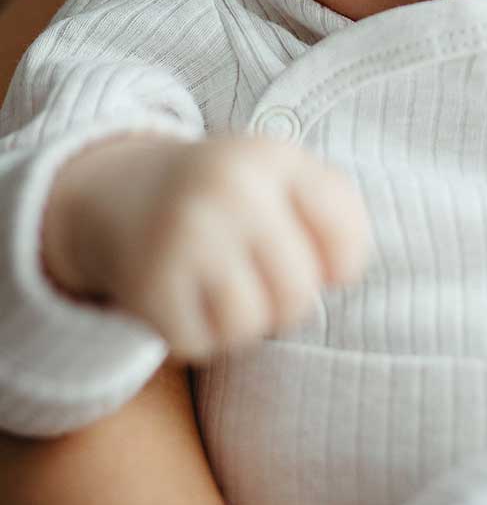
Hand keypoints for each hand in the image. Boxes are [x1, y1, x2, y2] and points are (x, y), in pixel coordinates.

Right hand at [42, 133, 370, 361]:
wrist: (123, 189)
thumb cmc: (228, 193)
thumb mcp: (283, 175)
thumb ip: (335, 211)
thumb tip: (342, 274)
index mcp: (274, 159)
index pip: (345, 238)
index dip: (340, 264)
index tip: (313, 256)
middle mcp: (231, 191)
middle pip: (298, 294)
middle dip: (286, 301)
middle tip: (260, 280)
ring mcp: (186, 236)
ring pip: (250, 326)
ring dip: (242, 321)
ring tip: (225, 288)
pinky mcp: (148, 283)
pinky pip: (202, 344)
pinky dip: (200, 333)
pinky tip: (189, 298)